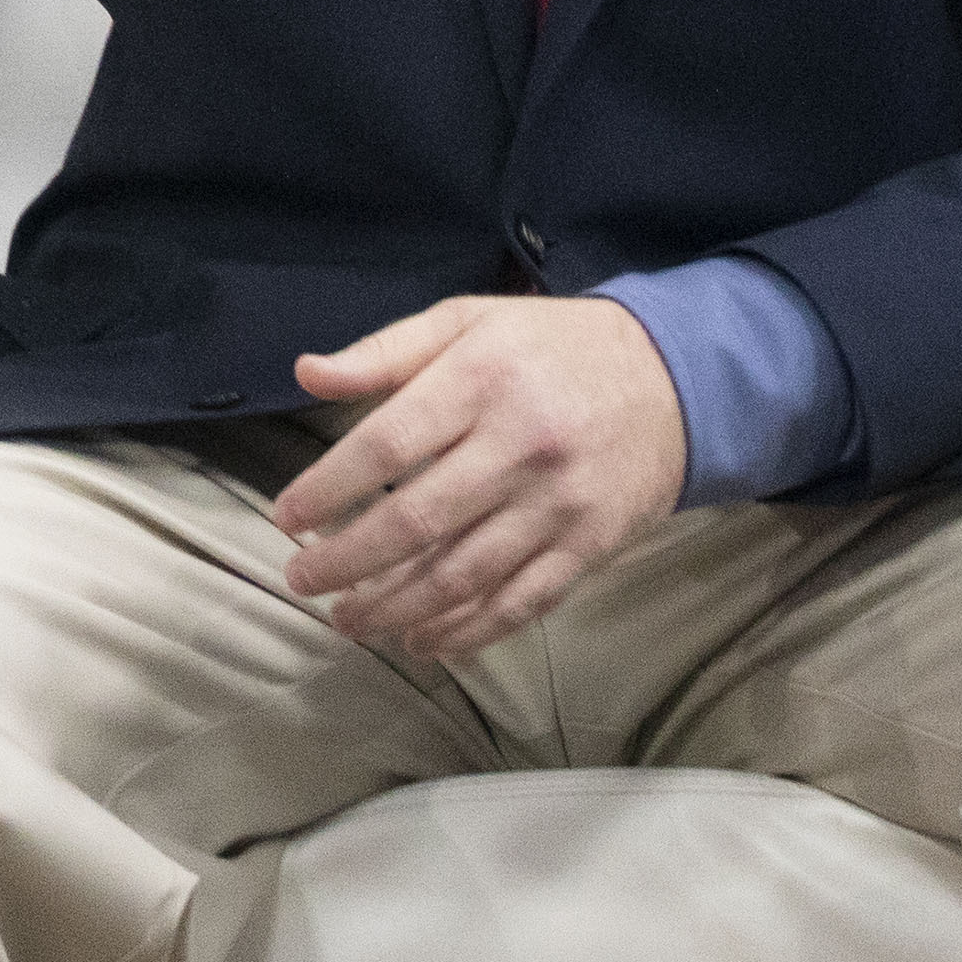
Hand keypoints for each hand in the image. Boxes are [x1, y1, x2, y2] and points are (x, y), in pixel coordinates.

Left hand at [266, 295, 687, 660]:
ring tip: (348, 620)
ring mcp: (560, 503)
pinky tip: (424, 641)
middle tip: (302, 583)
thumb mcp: (468, 321)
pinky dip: (469, 630)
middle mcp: (521, 444)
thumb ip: (386, 351)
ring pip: (465, 573)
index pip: (388, 442)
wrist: (676, 378)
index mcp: (482, 378)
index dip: (330, 487)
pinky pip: (522, 601)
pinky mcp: (591, 545)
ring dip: (397, 608)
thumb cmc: (552, 347)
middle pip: (419, 519)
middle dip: (349, 561)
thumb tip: (306, 373)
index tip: (285, 517)